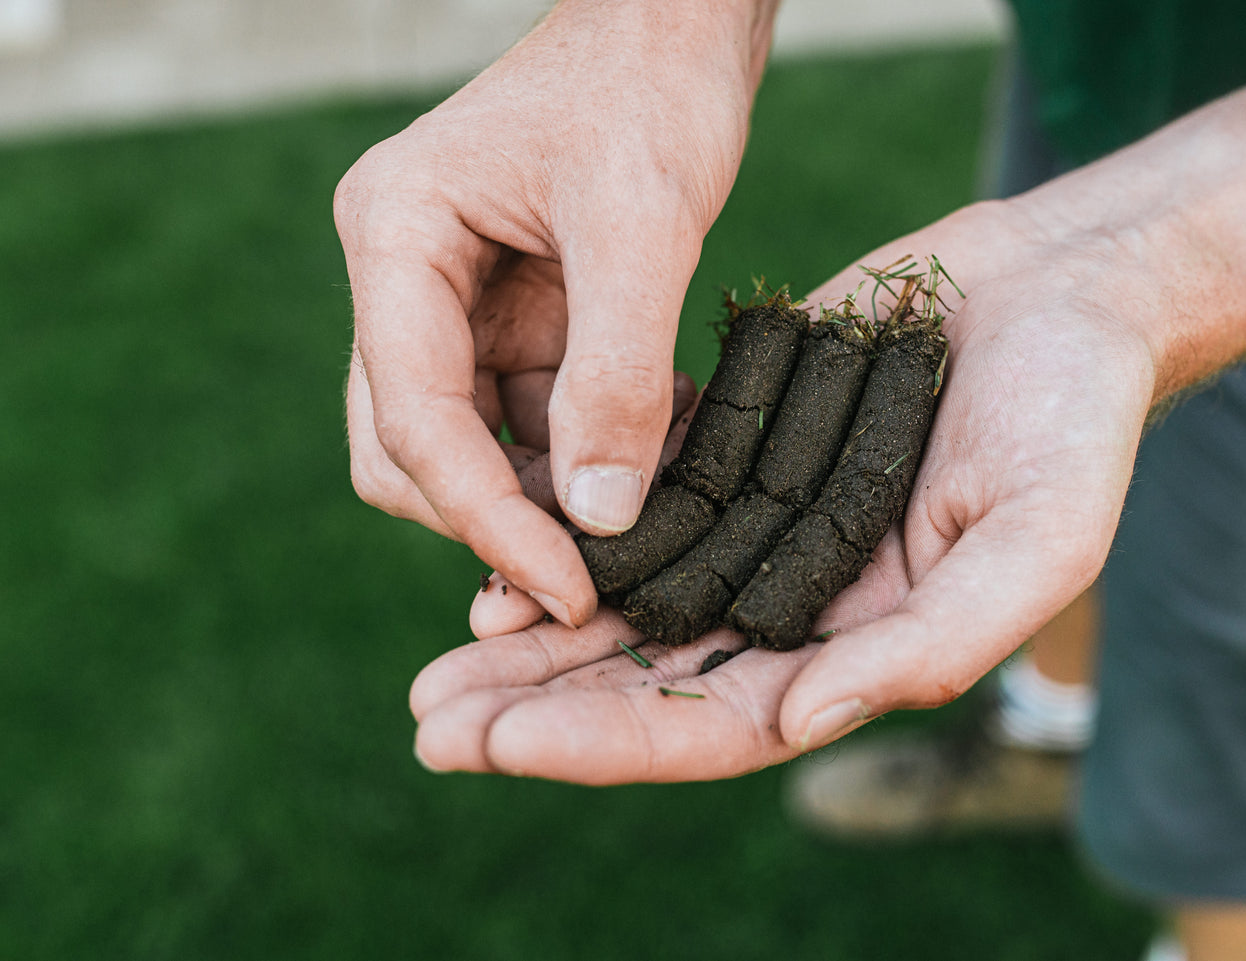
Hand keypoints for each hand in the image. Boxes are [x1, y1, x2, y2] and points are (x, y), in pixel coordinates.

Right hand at [335, 1, 772, 626]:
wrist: (679, 23)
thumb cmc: (650, 84)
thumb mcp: (641, 222)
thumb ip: (616, 371)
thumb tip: (601, 518)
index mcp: (396, 239)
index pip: (414, 417)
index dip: (485, 519)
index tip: (568, 589)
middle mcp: (409, 282)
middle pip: (413, 451)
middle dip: (495, 523)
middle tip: (591, 585)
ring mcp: (460, 306)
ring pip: (475, 450)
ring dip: (550, 504)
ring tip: (643, 534)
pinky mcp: (520, 322)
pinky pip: (536, 422)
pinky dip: (590, 462)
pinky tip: (660, 472)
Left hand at [410, 201, 1163, 782]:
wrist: (1064, 290)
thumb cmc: (1077, 415)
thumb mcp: (1041, 537)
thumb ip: (936, 642)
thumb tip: (803, 719)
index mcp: (867, 649)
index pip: (724, 724)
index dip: (612, 742)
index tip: (501, 744)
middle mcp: (805, 605)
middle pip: (655, 680)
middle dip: (544, 710)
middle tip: (431, 724)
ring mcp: (767, 530)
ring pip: (634, 603)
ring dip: (538, 634)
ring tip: (439, 658)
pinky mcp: (742, 452)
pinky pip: (644, 510)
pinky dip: (574, 535)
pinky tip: (500, 544)